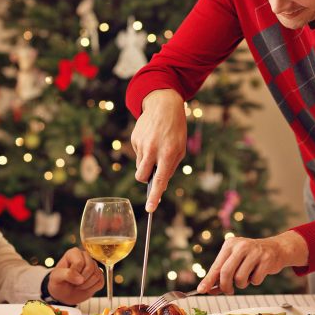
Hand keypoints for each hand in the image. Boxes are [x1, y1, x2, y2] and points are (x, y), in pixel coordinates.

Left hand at [48, 247, 104, 304]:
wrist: (63, 294)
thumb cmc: (58, 282)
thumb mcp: (56, 278)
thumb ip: (66, 275)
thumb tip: (80, 279)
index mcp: (74, 253)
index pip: (79, 262)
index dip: (74, 273)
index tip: (67, 278)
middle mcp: (85, 256)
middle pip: (90, 267)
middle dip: (81, 280)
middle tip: (73, 283)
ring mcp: (94, 266)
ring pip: (96, 275)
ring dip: (86, 285)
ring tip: (77, 285)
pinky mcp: (99, 275)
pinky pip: (100, 282)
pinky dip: (91, 288)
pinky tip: (84, 287)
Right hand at [131, 89, 186, 211]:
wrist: (164, 105)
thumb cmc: (176, 130)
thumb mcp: (180, 149)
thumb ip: (170, 167)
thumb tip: (159, 184)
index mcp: (168, 154)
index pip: (159, 181)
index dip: (154, 197)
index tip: (150, 209)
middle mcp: (153, 150)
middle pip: (142, 176)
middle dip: (145, 179)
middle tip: (153, 170)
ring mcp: (142, 144)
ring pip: (139, 165)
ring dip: (146, 163)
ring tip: (155, 148)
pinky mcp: (134, 139)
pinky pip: (137, 153)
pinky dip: (143, 151)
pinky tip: (150, 139)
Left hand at [197, 231, 307, 294]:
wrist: (276, 249)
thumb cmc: (251, 257)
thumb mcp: (234, 261)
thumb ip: (221, 274)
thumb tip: (207, 289)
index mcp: (230, 245)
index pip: (216, 266)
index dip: (208, 280)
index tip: (201, 290)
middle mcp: (241, 246)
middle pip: (226, 273)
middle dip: (225, 286)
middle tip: (229, 291)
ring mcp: (255, 251)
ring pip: (240, 279)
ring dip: (242, 284)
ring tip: (247, 277)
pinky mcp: (267, 259)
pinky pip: (255, 280)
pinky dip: (255, 281)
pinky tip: (258, 272)